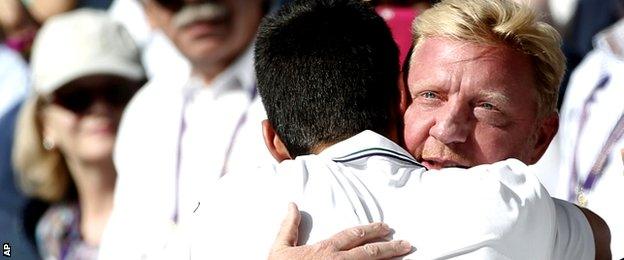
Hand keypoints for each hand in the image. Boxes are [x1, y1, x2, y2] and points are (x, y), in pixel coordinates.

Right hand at [268, 203, 411, 259]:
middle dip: (390, 246)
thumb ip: (289, 227)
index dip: (371, 229)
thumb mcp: (280, 248)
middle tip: (406, 243)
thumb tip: (292, 205)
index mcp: (326, 249)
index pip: (353, 235)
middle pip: (370, 251)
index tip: (385, 227)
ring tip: (405, 255)